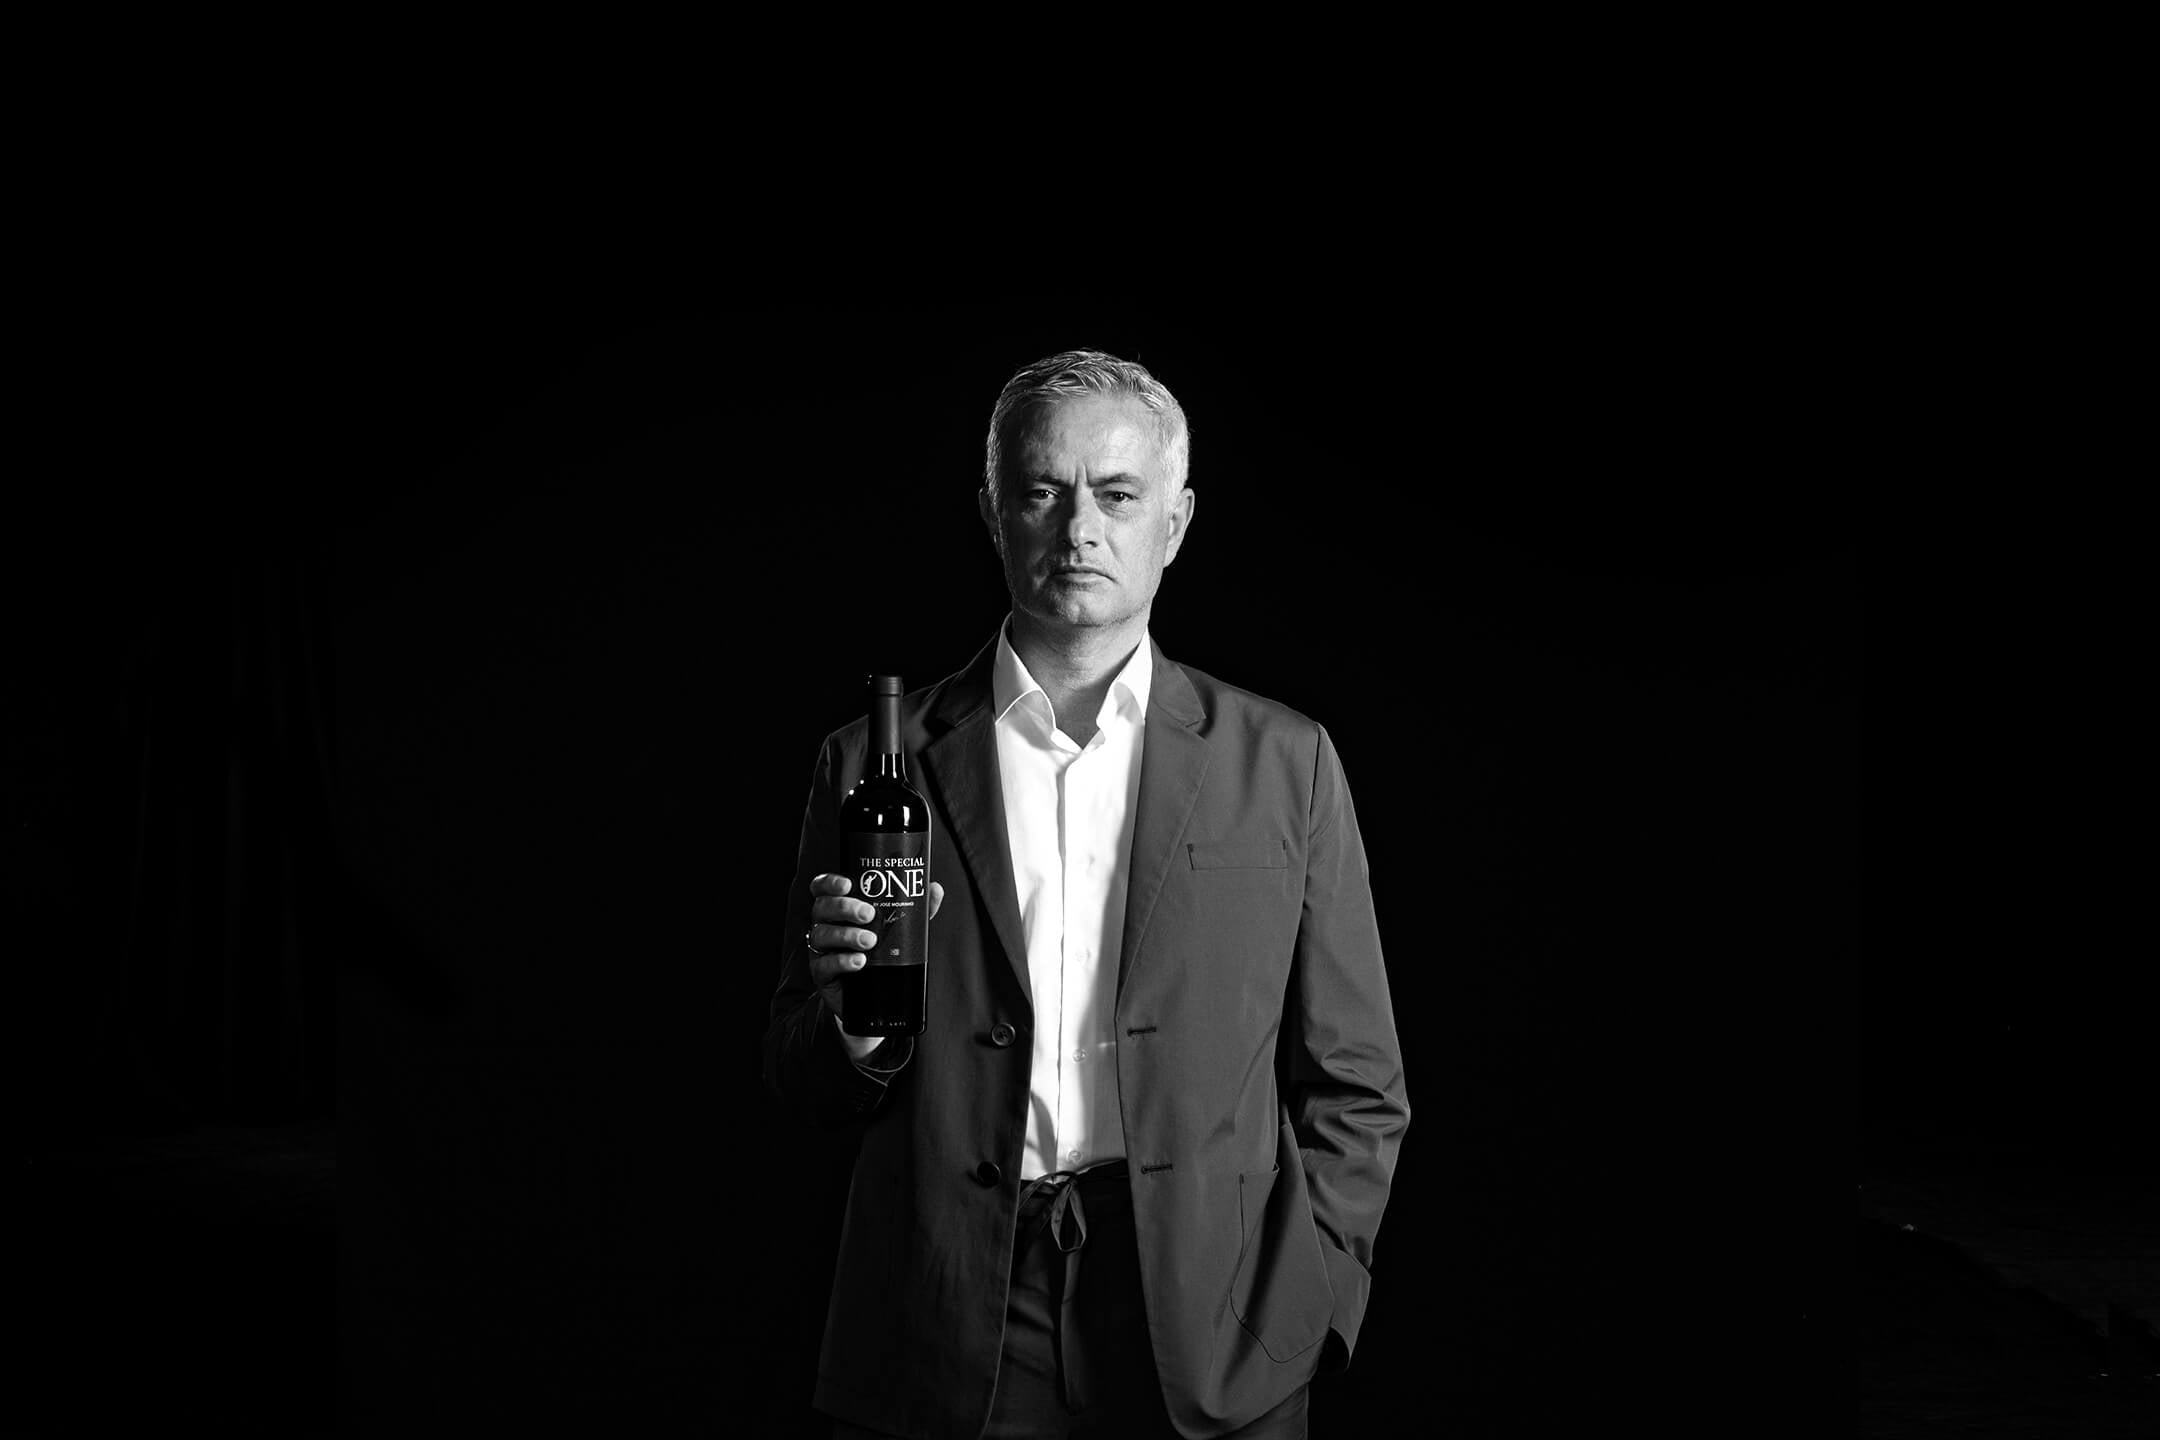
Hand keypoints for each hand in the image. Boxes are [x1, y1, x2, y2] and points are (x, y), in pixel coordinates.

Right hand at [806, 872, 944, 1037]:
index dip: (830, 882)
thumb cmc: (881, 954)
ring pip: (821, 935)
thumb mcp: (899, 930)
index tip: (848, 884)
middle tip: (869, 914)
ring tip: (870, 941)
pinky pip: (823, 965)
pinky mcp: (821, 974)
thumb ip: (916, 910)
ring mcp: (821, 950)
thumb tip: (935, 889)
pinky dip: (841, 961)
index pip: (823, 888)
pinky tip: (859, 961)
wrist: (873, 996)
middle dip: (844, 907)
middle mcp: (826, 925)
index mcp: (839, 909)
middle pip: (821, 907)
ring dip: (846, 935)